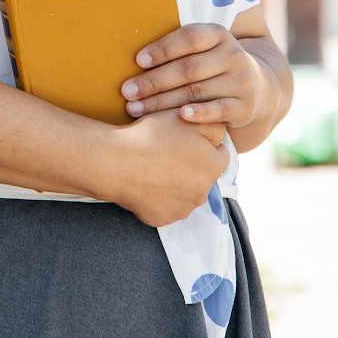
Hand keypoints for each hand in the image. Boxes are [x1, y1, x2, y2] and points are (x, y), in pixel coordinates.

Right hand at [107, 109, 228, 226]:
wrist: (116, 162)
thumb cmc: (151, 136)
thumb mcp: (185, 118)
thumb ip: (211, 125)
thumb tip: (220, 135)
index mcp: (213, 167)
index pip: (221, 154)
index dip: (206, 144)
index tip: (188, 139)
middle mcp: (203, 193)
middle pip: (202, 177)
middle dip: (192, 166)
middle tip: (169, 152)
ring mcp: (182, 209)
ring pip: (185, 194)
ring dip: (176, 183)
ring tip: (155, 167)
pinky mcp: (162, 219)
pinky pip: (165, 206)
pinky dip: (159, 197)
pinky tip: (146, 182)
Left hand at [121, 22, 272, 129]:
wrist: (257, 87)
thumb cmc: (211, 65)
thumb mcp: (203, 48)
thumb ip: (177, 47)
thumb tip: (133, 56)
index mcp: (219, 34)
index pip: (189, 38)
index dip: (163, 48)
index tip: (138, 60)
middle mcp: (233, 55)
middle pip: (188, 68)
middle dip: (153, 81)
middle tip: (126, 91)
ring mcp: (241, 81)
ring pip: (196, 91)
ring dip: (162, 102)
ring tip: (135, 108)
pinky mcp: (245, 106)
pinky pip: (219, 110)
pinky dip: (200, 113)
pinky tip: (180, 116)